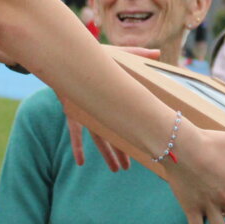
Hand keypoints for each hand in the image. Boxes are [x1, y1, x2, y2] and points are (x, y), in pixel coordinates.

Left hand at [67, 47, 161, 170]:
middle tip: (129, 167)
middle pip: (114, 134)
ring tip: (116, 170)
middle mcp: (101, 109)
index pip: (127, 119)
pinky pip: (75, 133)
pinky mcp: (72, 111)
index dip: (136, 133)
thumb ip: (138, 55)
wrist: (65, 54)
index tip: (146, 146)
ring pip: (99, 138)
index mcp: (113, 99)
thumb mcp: (119, 56)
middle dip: (122, 151)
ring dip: (107, 154)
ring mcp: (87, 112)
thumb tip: (158, 53)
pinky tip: (80, 162)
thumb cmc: (93, 54)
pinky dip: (77, 147)